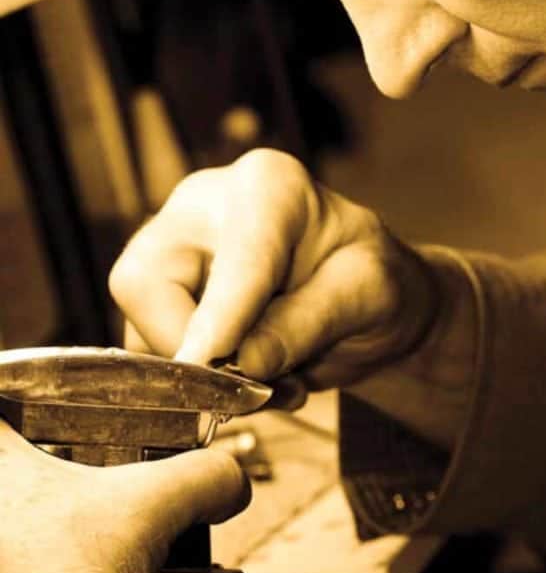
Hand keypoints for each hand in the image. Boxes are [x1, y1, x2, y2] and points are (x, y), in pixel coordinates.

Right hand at [109, 149, 439, 389]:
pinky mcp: (165, 292)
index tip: (203, 364)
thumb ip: (307, 324)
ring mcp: (177, 247)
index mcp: (268, 187)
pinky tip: (250, 376)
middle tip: (259, 384)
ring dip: (203, 373)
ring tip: (275, 380)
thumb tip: (243, 361)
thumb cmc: (380, 282)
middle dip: (198, 349)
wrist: (372, 297)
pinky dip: (198, 379)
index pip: (230, 259)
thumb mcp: (370, 297)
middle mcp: (205, 205)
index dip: (216, 318)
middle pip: (147, 283)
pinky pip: (151, 348)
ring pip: (140, 323)